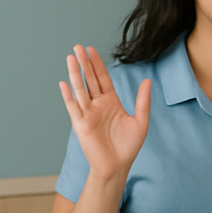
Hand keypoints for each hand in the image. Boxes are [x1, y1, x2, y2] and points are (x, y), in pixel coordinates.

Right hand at [60, 45, 150, 180]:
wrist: (117, 166)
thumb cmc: (129, 146)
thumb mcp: (140, 121)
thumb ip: (143, 101)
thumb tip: (147, 80)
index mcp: (111, 102)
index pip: (102, 79)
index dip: (97, 64)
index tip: (92, 50)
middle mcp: (98, 105)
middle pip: (89, 80)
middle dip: (84, 63)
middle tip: (78, 46)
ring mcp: (88, 114)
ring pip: (80, 89)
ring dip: (75, 74)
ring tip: (70, 58)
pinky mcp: (81, 124)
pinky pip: (73, 107)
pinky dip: (68, 95)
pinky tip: (64, 83)